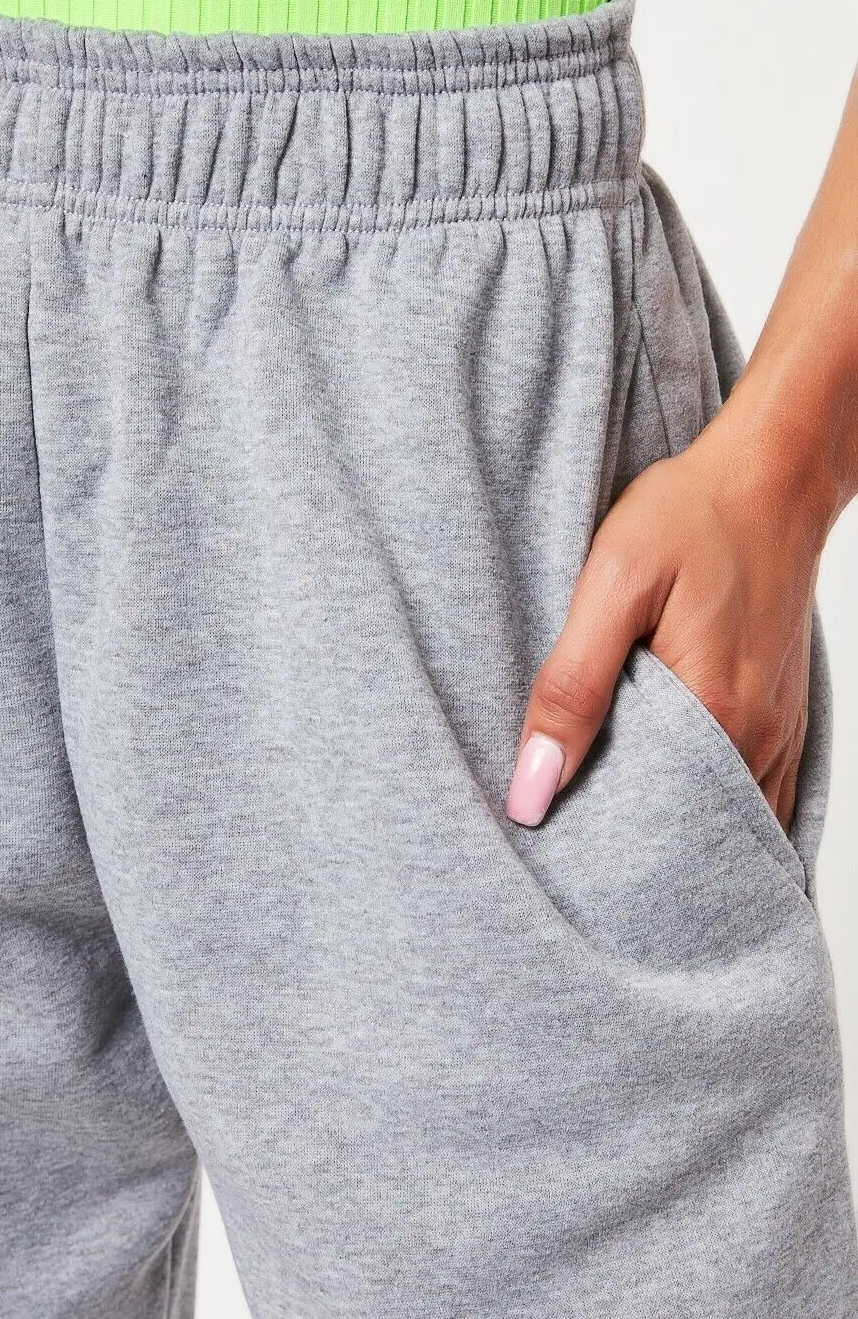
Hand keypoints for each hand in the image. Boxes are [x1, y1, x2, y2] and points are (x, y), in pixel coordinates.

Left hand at [505, 393, 828, 831]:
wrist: (773, 473)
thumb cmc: (693, 514)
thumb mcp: (613, 584)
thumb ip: (573, 687)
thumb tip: (533, 790)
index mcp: (715, 715)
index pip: (645, 828)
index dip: (592, 843)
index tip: (547, 839)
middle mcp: (758, 739)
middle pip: (685, 832)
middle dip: (630, 845)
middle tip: (568, 837)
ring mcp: (780, 731)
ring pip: (724, 819)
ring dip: (671, 827)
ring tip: (610, 820)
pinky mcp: (786, 716)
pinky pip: (756, 795)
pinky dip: (710, 808)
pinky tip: (666, 797)